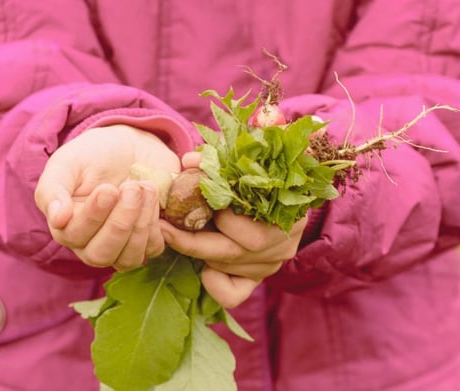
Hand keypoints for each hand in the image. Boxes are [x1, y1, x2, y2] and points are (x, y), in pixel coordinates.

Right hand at [34, 125, 179, 269]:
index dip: (93, 216)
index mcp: (65, 227)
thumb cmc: (91, 155)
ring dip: (140, 224)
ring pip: (128, 258)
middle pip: (101, 255)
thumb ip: (53, 190)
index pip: (74, 236)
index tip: (109, 189)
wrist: (128, 146)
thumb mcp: (67, 163)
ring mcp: (120, 247)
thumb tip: (57, 219)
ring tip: (146, 188)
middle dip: (120, 222)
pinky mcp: (146, 242)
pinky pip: (152, 248)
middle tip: (132, 188)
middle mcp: (90, 244)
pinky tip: (154, 198)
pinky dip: (156, 225)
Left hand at [160, 153, 306, 307]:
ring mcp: (271, 265)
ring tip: (182, 233)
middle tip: (169, 224)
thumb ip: (221, 158)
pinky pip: (231, 294)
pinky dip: (212, 282)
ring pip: (227, 267)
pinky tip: (204, 265)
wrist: (270, 194)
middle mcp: (283, 245)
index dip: (222, 212)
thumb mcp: (244, 160)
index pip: (255, 222)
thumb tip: (190, 161)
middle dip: (196, 238)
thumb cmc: (255, 174)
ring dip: (200, 251)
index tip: (196, 195)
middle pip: (235, 251)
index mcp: (289, 215)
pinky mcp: (256, 281)